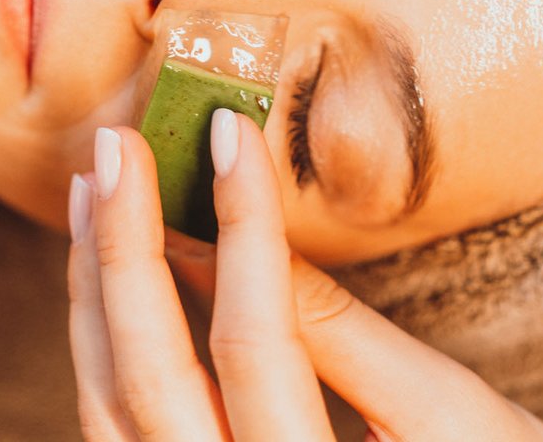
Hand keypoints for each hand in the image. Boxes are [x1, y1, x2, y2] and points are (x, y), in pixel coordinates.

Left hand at [65, 113, 542, 439]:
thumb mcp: (447, 413)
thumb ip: (342, 335)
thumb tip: (247, 236)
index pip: (256, 347)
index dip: (241, 229)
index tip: (229, 131)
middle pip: (151, 383)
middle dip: (124, 254)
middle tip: (117, 148)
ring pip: (110, 415)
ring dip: (97, 299)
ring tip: (95, 196)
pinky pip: (123, 438)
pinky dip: (106, 354)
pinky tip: (110, 283)